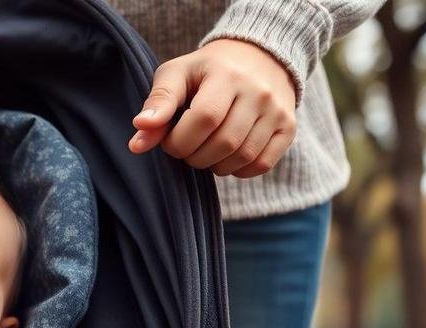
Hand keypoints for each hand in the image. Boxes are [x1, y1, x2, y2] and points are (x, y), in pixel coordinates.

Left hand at [129, 39, 296, 177]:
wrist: (258, 57)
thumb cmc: (206, 71)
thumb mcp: (177, 74)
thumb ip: (157, 105)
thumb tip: (137, 142)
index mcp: (226, 74)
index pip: (204, 119)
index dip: (179, 141)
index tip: (170, 141)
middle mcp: (258, 91)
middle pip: (223, 142)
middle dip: (194, 156)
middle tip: (186, 148)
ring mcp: (277, 110)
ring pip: (242, 157)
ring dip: (215, 166)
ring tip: (204, 152)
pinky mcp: (288, 127)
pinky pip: (262, 164)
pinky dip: (239, 171)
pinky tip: (226, 158)